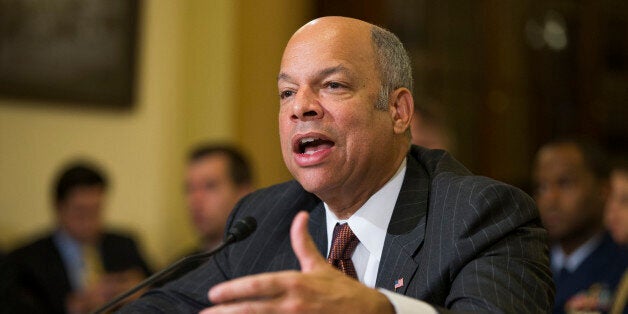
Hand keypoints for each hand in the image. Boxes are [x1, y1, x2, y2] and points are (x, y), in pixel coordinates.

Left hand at [200, 211, 394, 313]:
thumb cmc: (341, 290)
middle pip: (253, 308)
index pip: (258, 286)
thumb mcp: (319, 265)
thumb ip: (302, 242)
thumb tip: (299, 216)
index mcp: (295, 283)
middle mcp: (293, 303)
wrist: (368, 313)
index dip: (234, 290)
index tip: (214, 294)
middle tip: (205, 312)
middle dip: (226, 312)